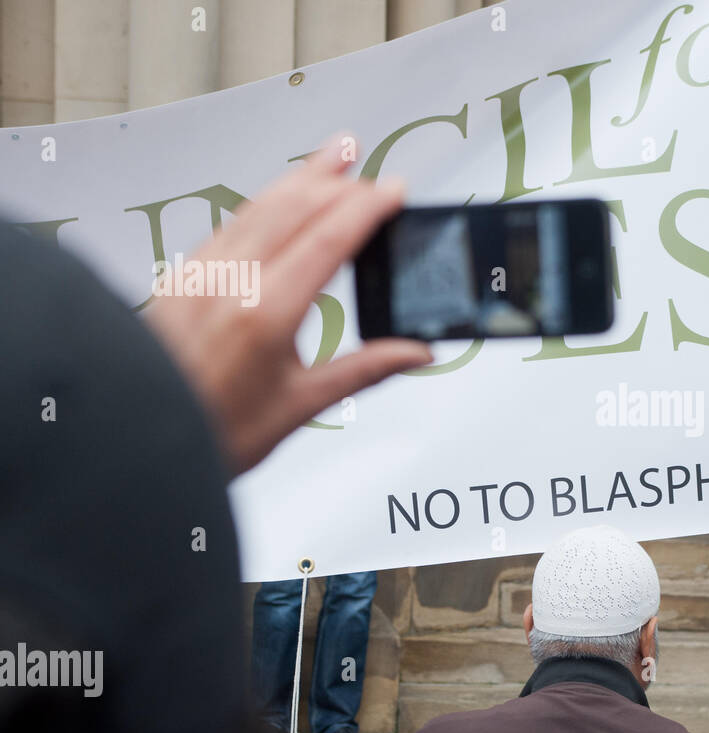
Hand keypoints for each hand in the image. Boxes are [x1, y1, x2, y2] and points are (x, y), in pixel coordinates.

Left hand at [145, 133, 433, 474]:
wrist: (137, 441)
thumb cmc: (210, 432)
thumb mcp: (300, 407)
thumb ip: (364, 371)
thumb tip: (413, 352)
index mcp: (265, 314)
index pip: (328, 240)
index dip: (366, 208)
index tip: (394, 190)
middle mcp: (230, 284)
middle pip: (294, 208)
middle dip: (338, 181)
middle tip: (371, 169)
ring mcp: (200, 275)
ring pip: (259, 206)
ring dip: (301, 178)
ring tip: (333, 158)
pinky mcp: (181, 278)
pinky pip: (230, 223)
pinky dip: (264, 201)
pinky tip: (277, 199)